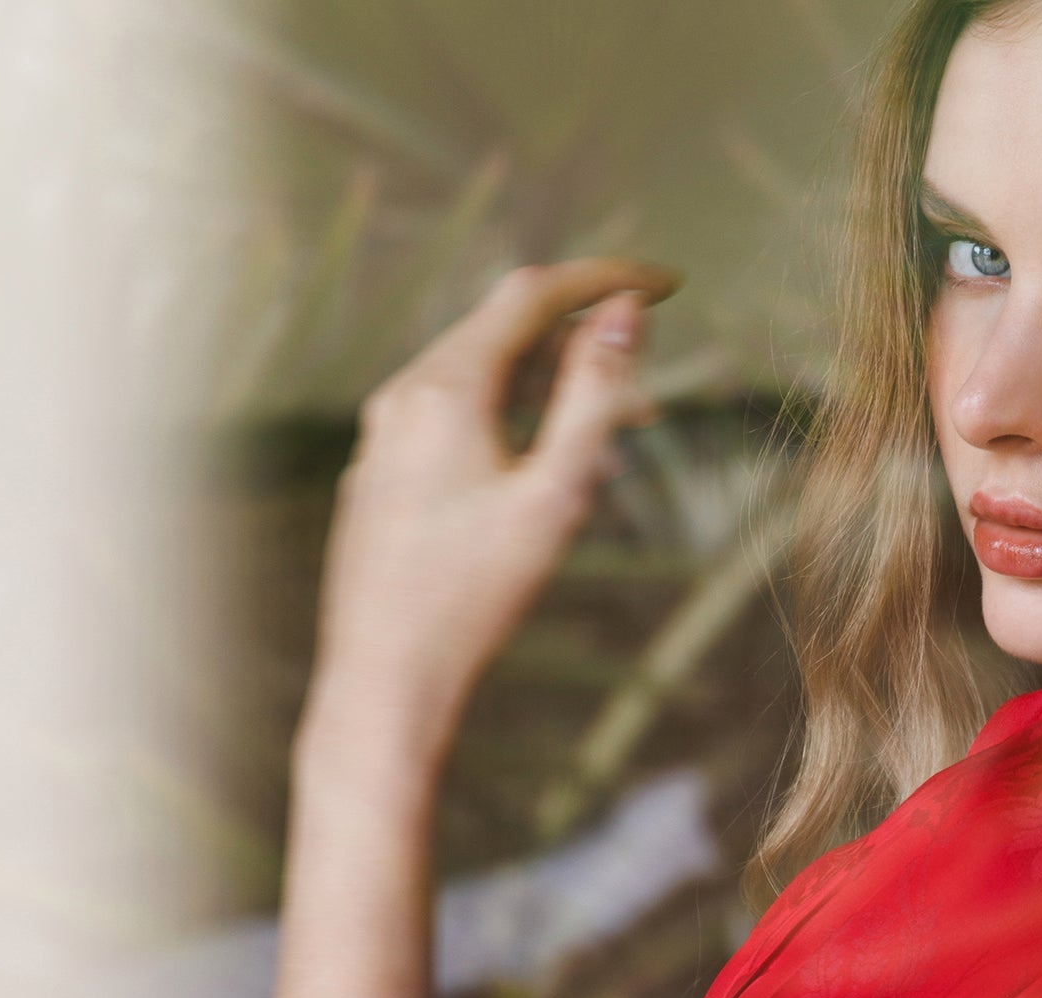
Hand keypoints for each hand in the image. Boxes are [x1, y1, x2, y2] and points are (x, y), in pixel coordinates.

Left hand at [305, 256, 679, 775]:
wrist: (385, 675)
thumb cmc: (474, 595)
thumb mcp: (555, 496)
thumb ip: (593, 399)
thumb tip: (622, 315)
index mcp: (447, 388)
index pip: (533, 294)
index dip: (603, 278)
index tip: (662, 284)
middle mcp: (404, 396)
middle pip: (504, 335)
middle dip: (582, 348)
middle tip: (650, 394)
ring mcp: (384, 437)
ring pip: (479, 384)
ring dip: (550, 396)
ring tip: (614, 447)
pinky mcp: (378, 478)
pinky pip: (452, 425)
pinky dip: (511, 428)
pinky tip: (542, 480)